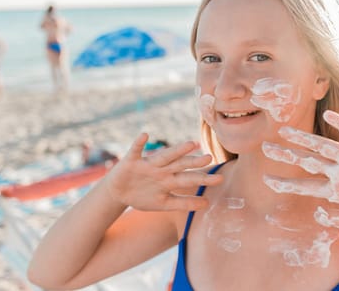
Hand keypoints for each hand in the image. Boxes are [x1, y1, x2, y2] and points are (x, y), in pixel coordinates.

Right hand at [105, 133, 222, 210]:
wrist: (118, 193)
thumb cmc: (144, 196)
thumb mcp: (163, 203)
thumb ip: (183, 202)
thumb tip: (206, 204)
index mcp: (170, 180)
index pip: (189, 178)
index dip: (203, 179)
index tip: (220, 178)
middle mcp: (162, 170)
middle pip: (181, 165)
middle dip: (194, 162)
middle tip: (210, 158)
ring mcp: (148, 165)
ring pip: (164, 156)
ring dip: (176, 150)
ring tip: (191, 144)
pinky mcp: (131, 161)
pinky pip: (135, 150)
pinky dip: (139, 142)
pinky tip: (145, 135)